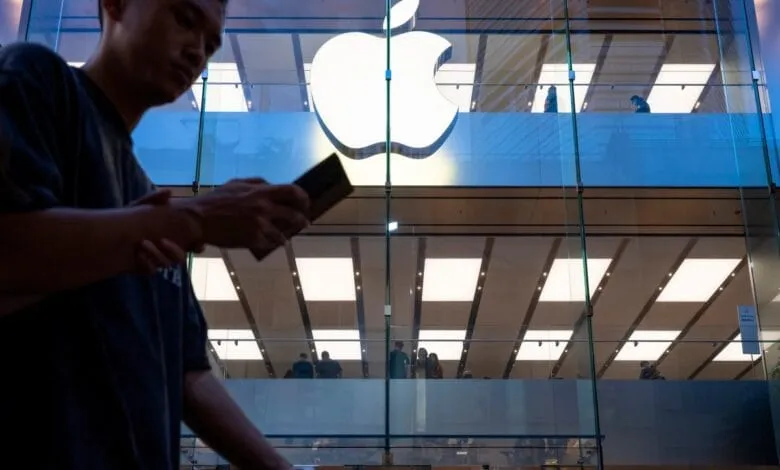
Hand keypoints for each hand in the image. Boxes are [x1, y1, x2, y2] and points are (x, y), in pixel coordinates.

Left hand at [131, 189, 202, 273]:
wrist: (107, 235)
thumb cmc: (127, 219)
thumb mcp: (139, 206)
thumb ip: (153, 199)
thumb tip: (169, 191)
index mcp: (170, 236)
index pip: (191, 244)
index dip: (197, 246)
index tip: (195, 243)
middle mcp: (165, 250)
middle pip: (180, 257)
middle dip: (175, 251)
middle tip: (163, 241)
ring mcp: (155, 260)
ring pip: (166, 263)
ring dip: (158, 256)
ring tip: (143, 244)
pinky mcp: (144, 268)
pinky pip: (151, 271)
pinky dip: (146, 264)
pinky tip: (138, 255)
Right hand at [175, 178, 309, 251]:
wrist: (198, 219)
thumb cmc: (216, 200)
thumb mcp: (237, 184)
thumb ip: (256, 183)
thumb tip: (271, 185)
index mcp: (261, 192)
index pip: (293, 192)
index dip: (303, 198)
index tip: (305, 204)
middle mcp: (264, 208)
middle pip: (294, 215)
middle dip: (302, 220)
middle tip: (303, 222)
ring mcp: (260, 225)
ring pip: (284, 233)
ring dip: (286, 234)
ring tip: (285, 236)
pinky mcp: (253, 239)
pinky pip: (270, 243)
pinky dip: (272, 242)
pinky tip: (270, 241)